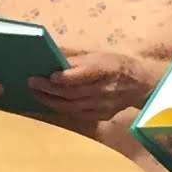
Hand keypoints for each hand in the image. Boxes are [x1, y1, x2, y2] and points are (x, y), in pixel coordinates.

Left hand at [28, 50, 142, 128]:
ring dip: (50, 100)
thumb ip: (76, 59)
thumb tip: (51, 56)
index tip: (49, 75)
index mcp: (106, 69)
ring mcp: (103, 106)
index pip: (83, 75)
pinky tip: (49, 102)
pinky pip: (76, 114)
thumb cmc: (115, 65)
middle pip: (72, 93)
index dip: (65, 77)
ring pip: (72, 106)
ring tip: (36, 92)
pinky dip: (60, 108)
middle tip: (32, 82)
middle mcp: (104, 90)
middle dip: (49, 89)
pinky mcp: (101, 116)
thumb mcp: (99, 55)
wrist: (139, 84)